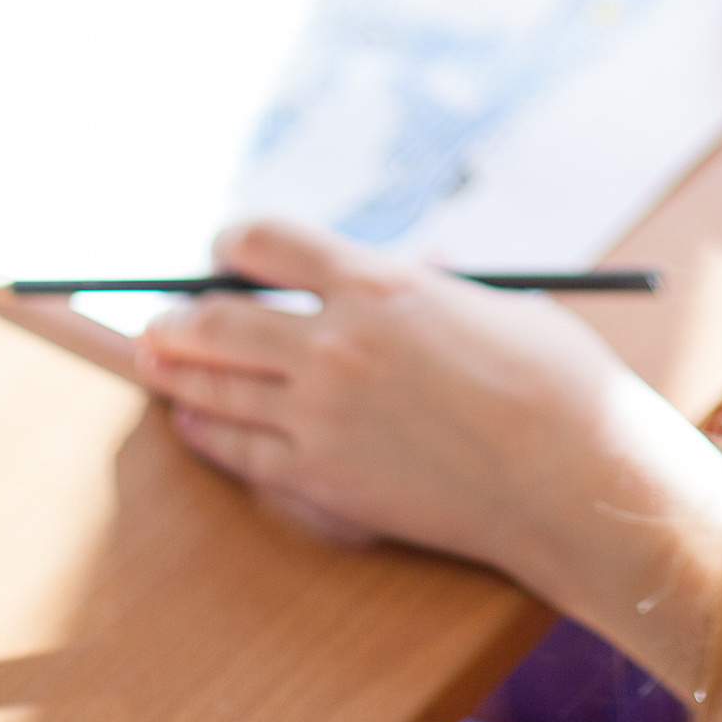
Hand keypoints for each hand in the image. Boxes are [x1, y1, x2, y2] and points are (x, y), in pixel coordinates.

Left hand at [134, 218, 623, 577]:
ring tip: (153, 360)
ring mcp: (320, 416)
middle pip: (219, 319)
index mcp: (379, 283)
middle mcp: (335, 344)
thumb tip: (420, 264)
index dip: (234, 242)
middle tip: (160, 318)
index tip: (224, 250)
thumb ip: (438, 286)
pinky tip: (193, 423)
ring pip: (216, 386)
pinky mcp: (323, 479)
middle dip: (179, 316)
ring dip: (175, 370)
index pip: (269, 244)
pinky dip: (206, 431)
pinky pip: (240, 449)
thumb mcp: (496, 304)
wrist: (569, 479)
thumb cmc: (553, 382)